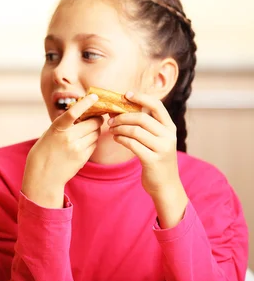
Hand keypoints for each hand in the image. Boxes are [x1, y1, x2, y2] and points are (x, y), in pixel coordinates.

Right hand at [22, 93, 103, 207]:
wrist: (43, 175)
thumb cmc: (44, 150)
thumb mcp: (50, 133)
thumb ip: (65, 125)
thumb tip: (84, 116)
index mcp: (57, 128)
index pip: (73, 113)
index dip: (86, 103)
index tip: (94, 96)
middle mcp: (68, 138)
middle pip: (93, 123)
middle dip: (96, 119)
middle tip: (95, 117)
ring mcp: (77, 149)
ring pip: (96, 134)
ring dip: (94, 130)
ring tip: (85, 133)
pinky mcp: (83, 158)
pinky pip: (94, 145)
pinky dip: (92, 141)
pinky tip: (83, 143)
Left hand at [108, 91, 187, 227]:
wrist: (165, 186)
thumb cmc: (156, 159)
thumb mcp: (157, 140)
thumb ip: (147, 126)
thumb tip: (123, 109)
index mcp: (170, 128)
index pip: (157, 105)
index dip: (141, 97)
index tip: (126, 95)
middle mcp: (168, 136)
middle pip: (141, 118)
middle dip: (122, 116)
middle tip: (111, 119)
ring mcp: (162, 148)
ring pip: (135, 131)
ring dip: (119, 128)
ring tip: (112, 129)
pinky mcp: (152, 160)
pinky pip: (132, 144)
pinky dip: (121, 139)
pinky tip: (116, 138)